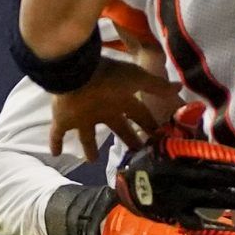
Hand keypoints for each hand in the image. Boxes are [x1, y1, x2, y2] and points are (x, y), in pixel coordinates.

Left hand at [49, 58, 182, 159]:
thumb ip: (157, 87)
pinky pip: (58, 134)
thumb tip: (179, 89)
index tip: (156, 138)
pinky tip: (55, 153)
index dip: (147, 125)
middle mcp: (104, 109)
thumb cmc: (109, 75)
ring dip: (89, 147)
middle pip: (117, 128)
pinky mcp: (64, 120)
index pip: (138, 115)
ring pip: (87, 135)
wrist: (76, 72)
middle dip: (126, 139)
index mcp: (121, 100)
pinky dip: (55, 142)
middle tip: (134, 154)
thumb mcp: (137, 80)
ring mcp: (83, 116)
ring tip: (92, 161)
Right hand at [112, 128, 234, 234]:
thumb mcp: (161, 138)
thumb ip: (180, 123)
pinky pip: (199, 223)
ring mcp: (176, 198)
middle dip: (234, 180)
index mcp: (171, 155)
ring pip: (209, 200)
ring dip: (233, 201)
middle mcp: (175, 177)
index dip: (221, 156)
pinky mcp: (175, 216)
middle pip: (210, 178)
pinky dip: (218, 228)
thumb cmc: (151, 159)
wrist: (127, 189)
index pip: (200, 154)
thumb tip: (199, 107)